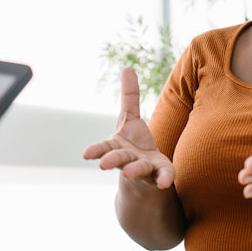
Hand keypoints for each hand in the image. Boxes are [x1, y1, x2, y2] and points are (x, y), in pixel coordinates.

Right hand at [83, 68, 175, 188]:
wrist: (145, 173)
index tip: (86, 155)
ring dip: (133, 170)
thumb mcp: (130, 118)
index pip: (105, 147)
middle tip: (103, 164)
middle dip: (112, 160)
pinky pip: (163, 176)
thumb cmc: (134, 142)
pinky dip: (164, 179)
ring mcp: (144, 168)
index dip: (97, 150)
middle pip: (119, 158)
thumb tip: (127, 67)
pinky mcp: (160, 174)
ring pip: (138, 168)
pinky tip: (165, 183)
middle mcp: (128, 159)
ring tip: (128, 172)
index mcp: (118, 146)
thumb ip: (129, 96)